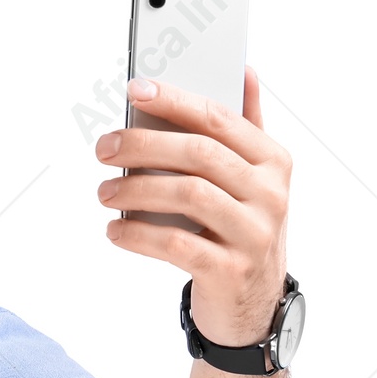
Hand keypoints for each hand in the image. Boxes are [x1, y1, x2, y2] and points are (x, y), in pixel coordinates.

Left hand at [93, 69, 290, 346]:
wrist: (252, 306)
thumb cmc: (240, 231)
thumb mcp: (253, 180)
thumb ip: (246, 128)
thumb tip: (244, 71)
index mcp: (273, 160)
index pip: (219, 119)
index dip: (175, 101)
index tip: (135, 90)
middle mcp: (271, 193)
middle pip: (198, 154)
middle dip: (143, 145)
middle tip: (103, 148)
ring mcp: (253, 233)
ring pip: (186, 194)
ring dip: (135, 189)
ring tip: (104, 191)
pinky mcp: (230, 271)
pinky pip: (174, 244)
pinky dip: (137, 234)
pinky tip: (115, 229)